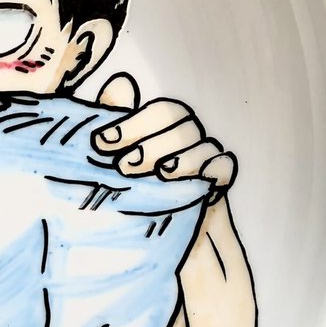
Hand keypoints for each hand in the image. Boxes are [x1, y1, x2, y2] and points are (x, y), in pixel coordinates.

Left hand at [91, 73, 236, 193]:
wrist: (155, 243)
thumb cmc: (129, 198)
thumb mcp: (111, 164)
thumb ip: (113, 127)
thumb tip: (119, 83)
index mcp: (159, 130)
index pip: (159, 112)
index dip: (132, 124)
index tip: (101, 142)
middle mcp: (184, 140)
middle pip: (182, 124)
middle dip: (151, 144)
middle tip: (123, 166)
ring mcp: (203, 162)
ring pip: (204, 144)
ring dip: (181, 157)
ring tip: (159, 174)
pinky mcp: (217, 186)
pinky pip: (224, 166)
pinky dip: (213, 168)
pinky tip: (196, 180)